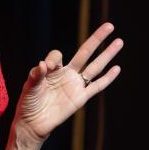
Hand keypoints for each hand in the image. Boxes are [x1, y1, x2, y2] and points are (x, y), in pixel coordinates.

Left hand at [14, 23, 122, 146]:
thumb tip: (43, 64)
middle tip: (109, 25)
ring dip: (107, 54)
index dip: (54, 58)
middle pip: (85, 52)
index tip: (47, 67)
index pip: (58, 55)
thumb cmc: (28, 103)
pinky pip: (97, 86)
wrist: (33, 124)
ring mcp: (75, 85)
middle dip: (97, 39)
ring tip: (119, 41)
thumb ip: (35, 75)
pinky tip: (117, 68)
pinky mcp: (80, 98)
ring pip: (95, 66)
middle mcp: (66, 74)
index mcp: (52, 69)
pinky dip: (107, 78)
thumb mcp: (29, 88)